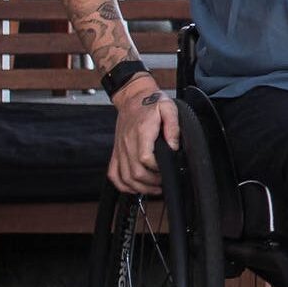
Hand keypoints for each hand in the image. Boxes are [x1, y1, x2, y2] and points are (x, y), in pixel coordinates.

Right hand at [109, 75, 176, 195]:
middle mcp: (127, 143)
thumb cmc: (151, 102)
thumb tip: (174, 147)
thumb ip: (173, 127)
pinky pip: (113, 174)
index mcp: (141, 132)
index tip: (168, 169)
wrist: (133, 97)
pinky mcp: (116, 152)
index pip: (145, 158)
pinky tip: (135, 187)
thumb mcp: (169, 108)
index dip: (158, 168)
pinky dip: (123, 185)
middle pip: (135, 172)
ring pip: (124, 177)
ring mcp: (120, 149)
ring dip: (139, 187)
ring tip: (154, 189)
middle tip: (164, 183)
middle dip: (151, 183)